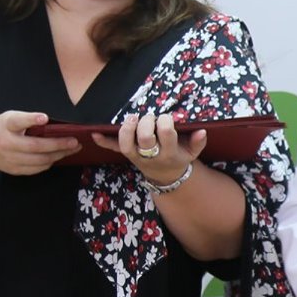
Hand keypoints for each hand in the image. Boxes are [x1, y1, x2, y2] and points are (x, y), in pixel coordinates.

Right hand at [0, 110, 78, 174]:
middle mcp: (6, 143)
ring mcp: (9, 159)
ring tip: (72, 149)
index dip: (31, 119)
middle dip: (57, 144)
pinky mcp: (14, 170)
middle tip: (74, 141)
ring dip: (58, 155)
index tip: (44, 118)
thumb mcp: (11, 118)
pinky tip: (59, 156)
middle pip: (35, 146)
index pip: (18, 122)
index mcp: (6, 125)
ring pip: (38, 160)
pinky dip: (50, 162)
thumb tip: (55, 125)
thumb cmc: (3, 128)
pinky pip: (36, 169)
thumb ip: (28, 120)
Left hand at [91, 110, 209, 187]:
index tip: (166, 119)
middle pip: (145, 139)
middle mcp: (152, 156)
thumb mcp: (192, 153)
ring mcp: (137, 157)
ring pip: (127, 145)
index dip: (165, 122)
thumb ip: (198, 142)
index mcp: (169, 153)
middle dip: (146, 124)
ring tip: (132, 119)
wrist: (167, 177)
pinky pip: (113, 149)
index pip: (166, 134)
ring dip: (127, 130)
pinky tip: (94, 134)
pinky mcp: (128, 156)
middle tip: (150, 118)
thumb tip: (202, 131)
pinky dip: (103, 142)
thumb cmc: (180, 158)